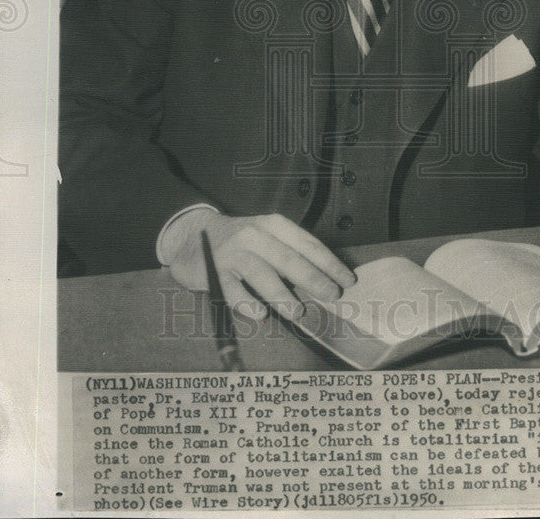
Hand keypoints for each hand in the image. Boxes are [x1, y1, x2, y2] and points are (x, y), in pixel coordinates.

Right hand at [167, 209, 355, 321]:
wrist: (192, 235)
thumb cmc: (240, 240)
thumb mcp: (267, 236)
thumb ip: (291, 253)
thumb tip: (325, 280)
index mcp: (273, 225)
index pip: (307, 244)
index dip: (329, 263)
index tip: (347, 279)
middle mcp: (254, 235)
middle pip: (288, 259)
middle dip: (313, 279)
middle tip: (331, 295)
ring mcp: (233, 253)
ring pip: (262, 274)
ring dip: (282, 295)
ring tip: (298, 311)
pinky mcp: (214, 272)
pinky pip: (232, 290)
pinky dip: (246, 303)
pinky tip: (259, 314)